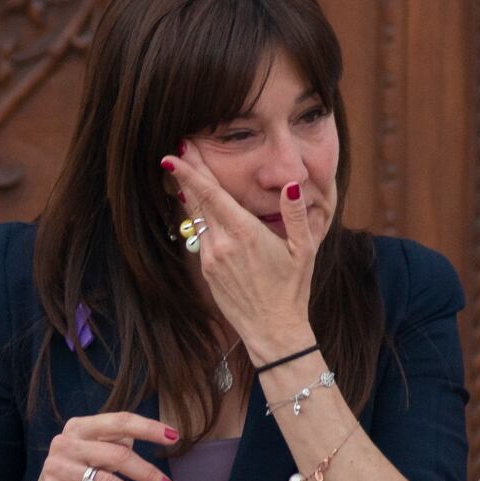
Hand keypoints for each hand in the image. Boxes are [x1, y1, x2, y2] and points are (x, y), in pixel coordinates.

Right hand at [24, 410, 176, 480]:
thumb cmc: (78, 479)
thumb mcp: (97, 456)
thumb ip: (119, 444)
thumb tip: (159, 435)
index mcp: (79, 427)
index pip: (119, 422)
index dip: (148, 428)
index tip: (174, 438)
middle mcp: (65, 443)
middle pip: (118, 455)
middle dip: (147, 474)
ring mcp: (56, 467)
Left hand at [161, 143, 320, 361]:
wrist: (273, 330)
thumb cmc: (292, 290)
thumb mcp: (304, 251)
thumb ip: (296, 216)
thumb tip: (291, 186)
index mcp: (245, 233)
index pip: (212, 195)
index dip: (191, 172)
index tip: (174, 154)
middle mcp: (222, 244)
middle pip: (198, 201)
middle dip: (186, 174)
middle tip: (177, 150)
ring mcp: (211, 259)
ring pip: (196, 218)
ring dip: (189, 195)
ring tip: (183, 173)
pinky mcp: (208, 271)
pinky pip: (200, 237)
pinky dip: (198, 218)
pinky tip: (199, 207)